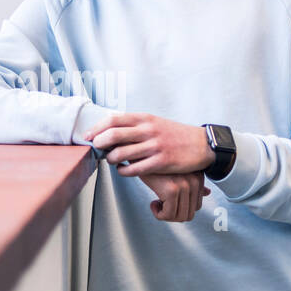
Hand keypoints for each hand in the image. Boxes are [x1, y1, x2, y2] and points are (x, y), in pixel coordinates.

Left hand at [81, 112, 211, 176]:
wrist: (202, 144)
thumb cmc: (175, 134)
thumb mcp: (155, 122)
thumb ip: (135, 125)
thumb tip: (110, 130)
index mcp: (145, 118)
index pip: (113, 119)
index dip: (96, 128)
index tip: (88, 136)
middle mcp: (148, 130)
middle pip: (113, 135)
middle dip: (99, 144)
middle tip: (97, 150)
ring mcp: (154, 146)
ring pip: (121, 154)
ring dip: (111, 159)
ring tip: (112, 161)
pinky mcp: (161, 162)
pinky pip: (135, 169)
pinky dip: (124, 171)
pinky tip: (123, 171)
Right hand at [137, 170, 209, 221]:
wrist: (140, 155)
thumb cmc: (157, 164)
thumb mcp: (178, 171)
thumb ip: (195, 183)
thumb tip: (207, 193)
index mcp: (198, 176)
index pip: (197, 206)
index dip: (181, 208)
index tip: (170, 202)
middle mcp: (195, 181)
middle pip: (189, 214)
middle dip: (174, 214)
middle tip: (162, 206)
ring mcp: (184, 185)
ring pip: (179, 217)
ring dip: (166, 215)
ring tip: (158, 204)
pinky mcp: (172, 190)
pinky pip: (168, 215)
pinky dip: (159, 214)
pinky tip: (153, 203)